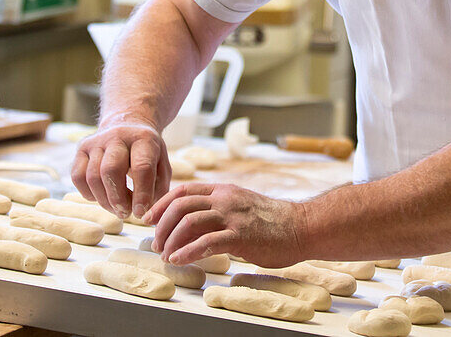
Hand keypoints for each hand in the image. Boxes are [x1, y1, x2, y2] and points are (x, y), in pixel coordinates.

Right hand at [70, 120, 170, 217]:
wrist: (128, 126)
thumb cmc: (147, 154)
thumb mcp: (162, 166)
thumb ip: (160, 190)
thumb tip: (150, 216)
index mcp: (144, 138)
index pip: (142, 167)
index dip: (141, 193)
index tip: (141, 212)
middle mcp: (118, 136)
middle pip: (111, 170)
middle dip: (117, 198)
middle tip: (125, 213)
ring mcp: (97, 141)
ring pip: (92, 176)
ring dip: (104, 200)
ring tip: (117, 208)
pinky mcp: (81, 148)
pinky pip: (78, 177)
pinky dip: (88, 193)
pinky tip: (102, 197)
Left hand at [145, 182, 305, 267]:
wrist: (301, 226)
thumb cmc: (271, 221)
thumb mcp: (239, 207)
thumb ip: (216, 211)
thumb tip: (187, 226)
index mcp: (222, 190)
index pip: (183, 190)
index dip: (161, 204)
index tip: (149, 219)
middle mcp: (225, 199)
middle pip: (181, 204)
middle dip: (162, 225)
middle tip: (157, 243)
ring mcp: (233, 216)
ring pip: (189, 221)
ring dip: (171, 239)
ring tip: (166, 254)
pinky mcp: (241, 235)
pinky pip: (207, 242)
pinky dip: (188, 252)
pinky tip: (180, 260)